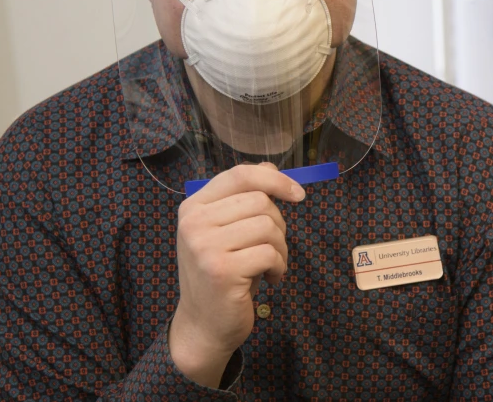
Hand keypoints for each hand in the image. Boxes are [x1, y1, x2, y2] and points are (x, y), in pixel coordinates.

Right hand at [168, 163, 304, 386]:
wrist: (204, 324)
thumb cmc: (223, 274)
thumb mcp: (226, 232)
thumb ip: (243, 200)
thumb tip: (271, 168)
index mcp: (193, 207)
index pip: (239, 175)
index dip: (274, 179)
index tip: (298, 194)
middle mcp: (194, 223)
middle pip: (259, 201)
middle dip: (279, 224)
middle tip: (273, 249)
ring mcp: (205, 246)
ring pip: (268, 226)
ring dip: (280, 248)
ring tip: (271, 266)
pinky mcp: (222, 270)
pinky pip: (270, 254)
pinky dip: (279, 267)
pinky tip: (270, 279)